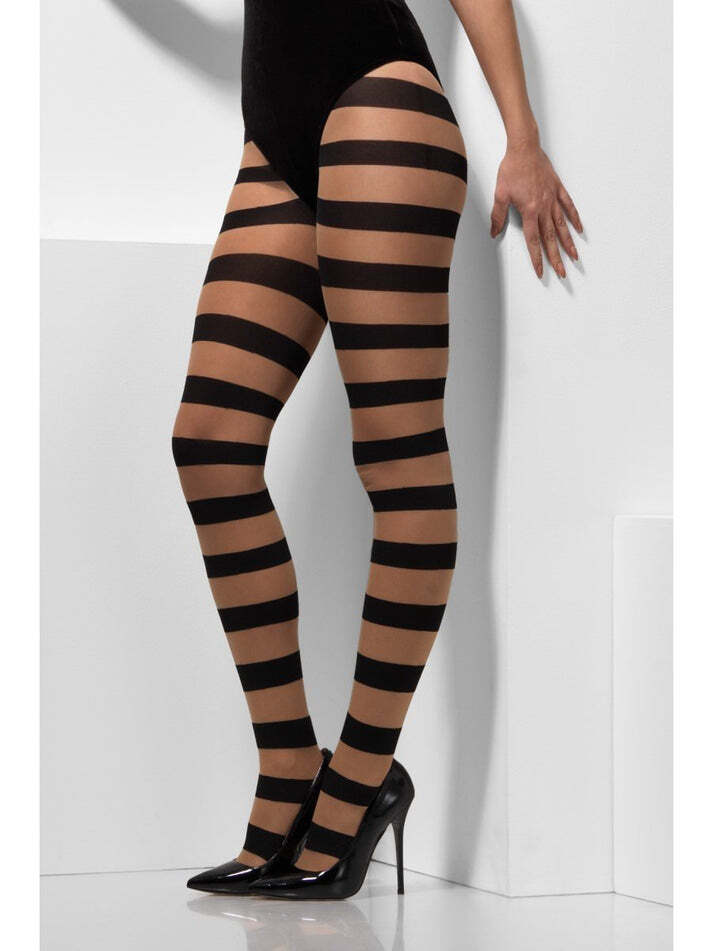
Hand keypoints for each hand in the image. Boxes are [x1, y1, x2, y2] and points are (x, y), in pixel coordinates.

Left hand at [490, 140, 582, 278]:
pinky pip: (569, 206)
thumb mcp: (500, 194)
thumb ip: (498, 216)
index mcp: (529, 211)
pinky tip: (579, 229)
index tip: (542, 271)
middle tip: (562, 273)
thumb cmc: (512, 168)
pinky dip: (574, 218)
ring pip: (562, 226)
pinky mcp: (558, 189)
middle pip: (551, 238)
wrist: (524, 147)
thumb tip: (494, 232)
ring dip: (568, 243)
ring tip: (574, 257)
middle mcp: (543, 207)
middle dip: (556, 257)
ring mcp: (553, 198)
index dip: (537, 258)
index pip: (533, 241)